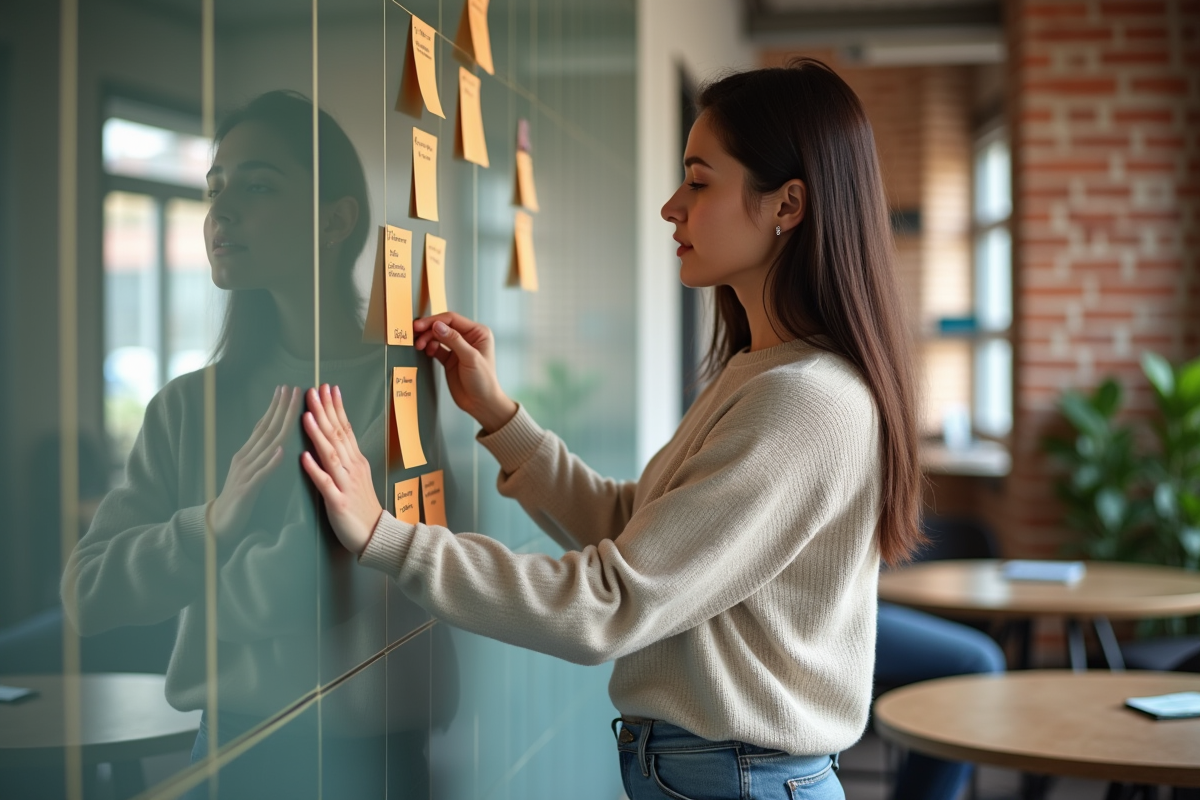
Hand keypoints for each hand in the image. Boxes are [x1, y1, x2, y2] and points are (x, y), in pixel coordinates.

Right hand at [207, 386, 301, 540]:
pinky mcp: (246, 490)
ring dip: (280, 427)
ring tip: (292, 410)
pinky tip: (281, 451)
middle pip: (267, 429)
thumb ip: (260, 454)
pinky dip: (271, 462)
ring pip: (266, 446)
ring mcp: (245, 473)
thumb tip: (276, 438)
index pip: (264, 425)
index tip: (288, 388)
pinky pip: (261, 475)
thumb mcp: (250, 471)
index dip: (276, 406)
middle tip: (293, 388)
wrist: (219, 523)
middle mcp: (245, 459)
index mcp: (247, 454)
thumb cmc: (239, 497)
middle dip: (281, 408)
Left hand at [299, 384, 383, 555]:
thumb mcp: (357, 475)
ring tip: (306, 416)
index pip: (345, 427)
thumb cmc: (363, 505)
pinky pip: (325, 484)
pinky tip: (304, 458)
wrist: (376, 534)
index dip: (335, 407)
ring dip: (318, 434)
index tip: (327, 387)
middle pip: (337, 435)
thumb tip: (336, 433)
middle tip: (313, 390)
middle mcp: (352, 467)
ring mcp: (346, 484)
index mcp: (355, 460)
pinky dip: (315, 470)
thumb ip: (346, 455)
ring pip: (331, 455)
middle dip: (324, 411)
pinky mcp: (339, 502)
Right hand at [413, 312, 517, 433]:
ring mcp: (458, 348)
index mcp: (478, 333)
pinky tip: (426, 351)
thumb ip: (454, 340)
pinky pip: (436, 348)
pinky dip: (429, 348)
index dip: (435, 321)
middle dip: (428, 330)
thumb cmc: (483, 381)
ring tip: (419, 346)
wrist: (481, 404)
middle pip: (443, 326)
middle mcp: (468, 338)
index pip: (453, 320)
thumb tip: (437, 326)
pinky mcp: (450, 359)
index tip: (421, 326)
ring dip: (427, 339)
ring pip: (438, 336)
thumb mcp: (470, 358)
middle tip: (415, 333)